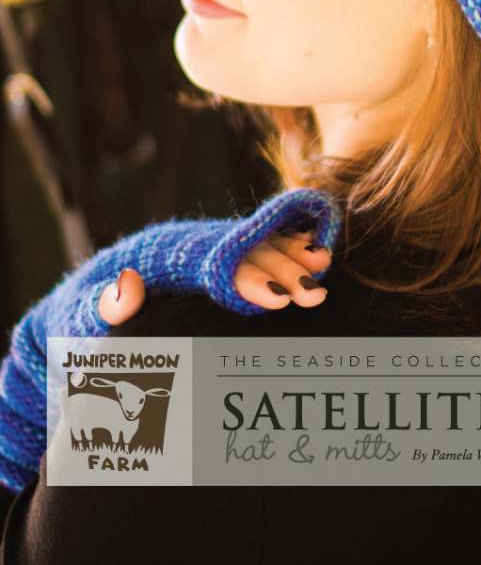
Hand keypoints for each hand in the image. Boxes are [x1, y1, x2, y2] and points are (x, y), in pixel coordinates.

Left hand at [97, 228, 330, 324]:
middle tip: (313, 293)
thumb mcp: (80, 316)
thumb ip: (102, 306)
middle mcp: (185, 243)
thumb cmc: (79, 320)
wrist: (75, 306)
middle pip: (240, 251)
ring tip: (321, 269)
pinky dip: (283, 247)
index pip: (210, 262)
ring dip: (289, 256)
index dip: (245, 277)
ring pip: (253, 244)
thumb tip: (125, 287)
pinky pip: (254, 246)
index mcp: (155, 256)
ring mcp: (201, 247)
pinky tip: (312, 254)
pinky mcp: (212, 256)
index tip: (276, 297)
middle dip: (279, 269)